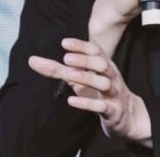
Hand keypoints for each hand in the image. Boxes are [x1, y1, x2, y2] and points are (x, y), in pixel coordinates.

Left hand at [29, 38, 151, 145]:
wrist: (127, 116)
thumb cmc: (99, 92)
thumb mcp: (80, 79)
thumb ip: (58, 70)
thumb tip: (32, 60)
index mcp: (104, 65)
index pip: (95, 51)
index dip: (81, 46)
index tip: (64, 42)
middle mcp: (110, 76)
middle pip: (102, 64)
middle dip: (85, 60)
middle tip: (67, 57)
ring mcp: (113, 93)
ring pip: (104, 83)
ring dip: (87, 78)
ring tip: (70, 75)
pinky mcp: (113, 111)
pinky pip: (101, 106)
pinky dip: (87, 102)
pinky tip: (72, 100)